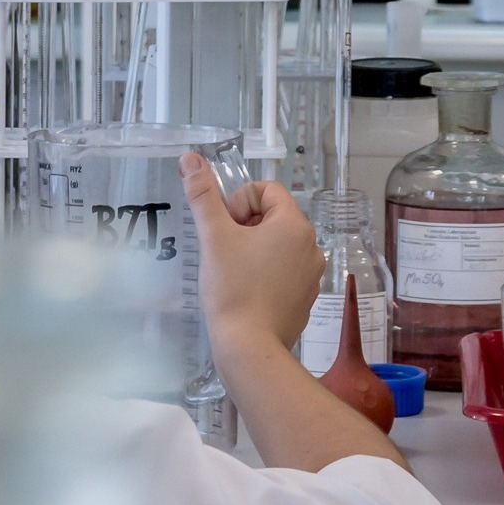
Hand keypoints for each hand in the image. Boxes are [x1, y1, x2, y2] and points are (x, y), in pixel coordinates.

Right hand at [181, 152, 320, 351]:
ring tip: (234, 272)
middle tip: (225, 251)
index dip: (239, 203)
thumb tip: (190, 158)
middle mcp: (312, 245)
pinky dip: (265, 273)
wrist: (249, 347)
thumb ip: (202, 194)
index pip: (266, 190)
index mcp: (295, 225)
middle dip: (245, 226)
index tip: (225, 229)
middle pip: (272, 216)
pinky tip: (246, 292)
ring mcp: (313, 274)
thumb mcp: (213, 236)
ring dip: (254, 249)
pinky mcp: (307, 298)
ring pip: (277, 244)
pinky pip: (284, 271)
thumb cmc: (232, 288)